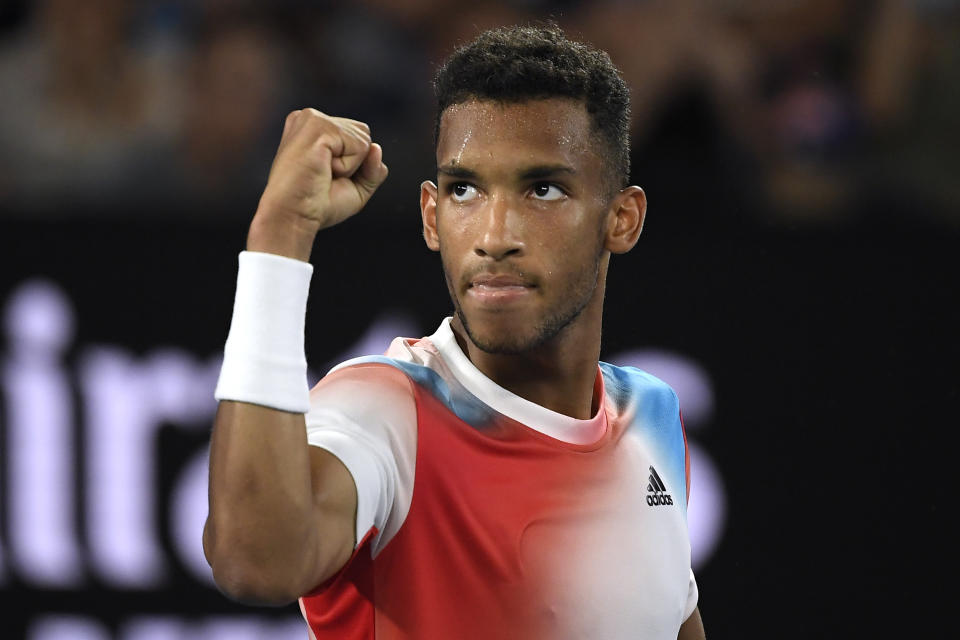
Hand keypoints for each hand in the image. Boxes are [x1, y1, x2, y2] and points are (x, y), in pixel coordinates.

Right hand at [248, 109, 388, 259]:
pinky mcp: (318, 125)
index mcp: (314, 128)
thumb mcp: (355, 188)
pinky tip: (323, 169)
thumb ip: (373, 168)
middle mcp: (311, 118)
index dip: (354, 166)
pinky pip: (360, 146)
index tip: (325, 178)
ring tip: (321, 173)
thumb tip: (376, 147)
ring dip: (351, 166)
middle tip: (324, 177)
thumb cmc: (316, 205)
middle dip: (356, 164)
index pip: (358, 137)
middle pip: (364, 134)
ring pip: (364, 139)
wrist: (293, 216)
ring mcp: (313, 118)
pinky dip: (348, 166)